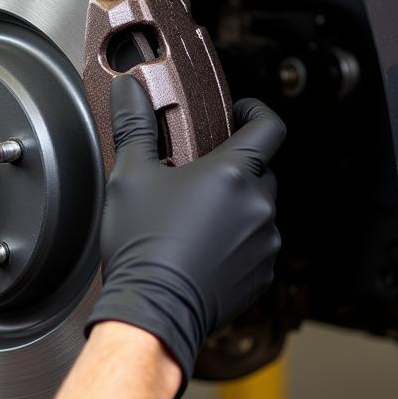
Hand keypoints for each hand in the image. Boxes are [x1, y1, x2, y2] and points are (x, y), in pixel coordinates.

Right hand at [88, 74, 285, 395]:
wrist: (153, 310)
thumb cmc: (142, 244)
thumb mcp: (130, 176)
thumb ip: (135, 125)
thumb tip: (129, 88)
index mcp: (232, 173)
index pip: (268, 127)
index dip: (256, 113)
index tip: (240, 113)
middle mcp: (258, 206)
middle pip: (259, 171)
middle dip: (234, 168)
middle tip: (196, 175)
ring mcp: (264, 243)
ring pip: (257, 210)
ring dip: (234, 207)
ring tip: (194, 219)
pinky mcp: (262, 275)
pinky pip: (256, 246)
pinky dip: (236, 242)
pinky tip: (201, 249)